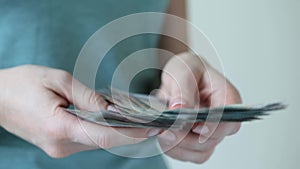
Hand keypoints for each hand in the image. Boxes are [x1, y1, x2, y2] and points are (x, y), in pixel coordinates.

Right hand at [0, 65, 160, 157]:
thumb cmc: (23, 83)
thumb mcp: (58, 80)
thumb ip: (88, 98)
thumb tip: (113, 110)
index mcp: (59, 127)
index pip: (104, 135)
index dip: (132, 133)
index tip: (153, 129)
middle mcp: (60, 145)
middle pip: (104, 141)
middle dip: (130, 133)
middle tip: (153, 123)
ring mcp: (59, 148)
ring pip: (98, 142)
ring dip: (118, 132)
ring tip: (139, 121)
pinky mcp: (59, 145)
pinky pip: (88, 140)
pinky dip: (104, 131)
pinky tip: (115, 122)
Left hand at [157, 52, 240, 163]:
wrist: (178, 78)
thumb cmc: (187, 71)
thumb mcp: (183, 71)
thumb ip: (183, 90)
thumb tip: (179, 110)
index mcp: (226, 97)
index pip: (229, 119)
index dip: (213, 126)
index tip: (195, 127)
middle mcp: (222, 118)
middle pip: (212, 140)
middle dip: (186, 137)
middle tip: (166, 128)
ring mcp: (210, 132)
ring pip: (200, 152)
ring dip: (177, 145)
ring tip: (161, 130)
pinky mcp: (197, 141)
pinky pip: (188, 154)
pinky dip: (173, 149)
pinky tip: (163, 135)